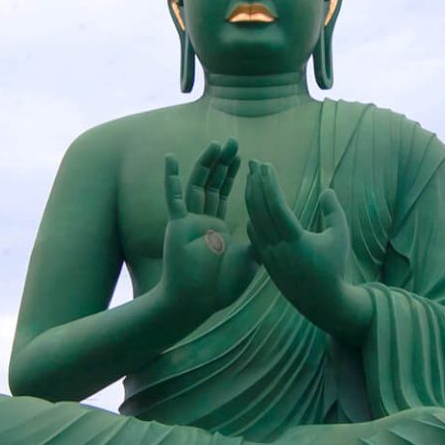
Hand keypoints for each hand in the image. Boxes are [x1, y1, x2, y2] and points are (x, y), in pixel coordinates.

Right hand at [158, 139, 256, 320]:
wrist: (197, 302)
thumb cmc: (220, 287)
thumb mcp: (248, 260)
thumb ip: (258, 242)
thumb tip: (275, 231)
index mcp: (218, 227)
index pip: (225, 194)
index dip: (233, 175)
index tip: (244, 156)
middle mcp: (202, 220)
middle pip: (213, 184)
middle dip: (223, 163)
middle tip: (233, 141)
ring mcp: (189, 221)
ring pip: (198, 185)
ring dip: (207, 164)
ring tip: (217, 145)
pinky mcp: (178, 225)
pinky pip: (174, 198)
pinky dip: (171, 178)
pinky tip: (170, 158)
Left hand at [244, 161, 369, 339]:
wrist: (322, 301)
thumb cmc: (334, 266)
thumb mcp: (340, 236)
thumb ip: (334, 211)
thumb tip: (326, 190)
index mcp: (296, 240)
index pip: (276, 206)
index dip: (269, 184)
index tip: (265, 165)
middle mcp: (278, 248)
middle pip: (260, 210)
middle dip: (256, 184)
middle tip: (253, 163)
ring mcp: (269, 256)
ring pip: (254, 221)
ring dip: (252, 198)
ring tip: (252, 179)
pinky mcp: (266, 263)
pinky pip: (254, 235)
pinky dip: (253, 217)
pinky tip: (253, 205)